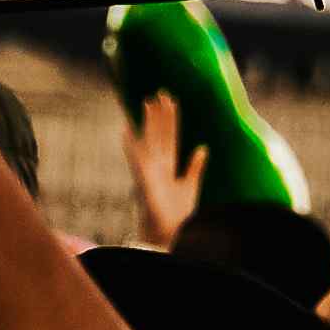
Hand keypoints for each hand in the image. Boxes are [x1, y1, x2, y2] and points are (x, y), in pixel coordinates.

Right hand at [125, 86, 195, 244]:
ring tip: (148, 102)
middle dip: (160, 115)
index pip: (169, 138)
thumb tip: (203, 148)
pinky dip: (130, 143)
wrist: (169, 235)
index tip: (169, 101)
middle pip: (159, 135)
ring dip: (150, 122)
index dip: (169, 119)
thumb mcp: (191, 186)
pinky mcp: (144, 180)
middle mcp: (157, 166)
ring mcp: (150, 171)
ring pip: (150, 140)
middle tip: (159, 93)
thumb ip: (195, 167)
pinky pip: (136, 158)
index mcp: (168, 167)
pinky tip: (126, 128)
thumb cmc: (177, 216)